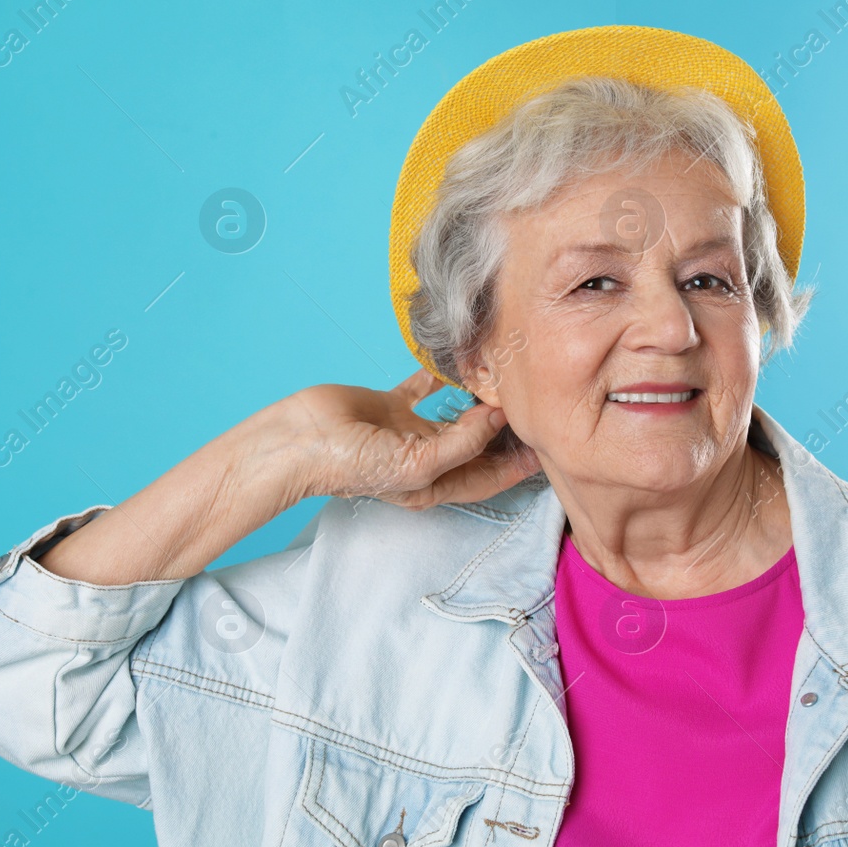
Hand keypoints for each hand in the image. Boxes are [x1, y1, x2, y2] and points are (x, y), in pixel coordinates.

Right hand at [283, 369, 540, 509]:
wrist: (300, 441)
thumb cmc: (352, 465)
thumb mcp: (417, 464)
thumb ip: (462, 443)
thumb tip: (498, 417)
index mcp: (434, 484)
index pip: (489, 476)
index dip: (519, 463)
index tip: (547, 440)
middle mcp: (426, 460)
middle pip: (478, 447)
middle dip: (506, 432)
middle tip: (537, 405)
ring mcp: (409, 431)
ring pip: (456, 416)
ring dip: (479, 402)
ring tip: (508, 382)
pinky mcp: (390, 404)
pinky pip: (424, 389)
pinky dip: (443, 378)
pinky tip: (463, 362)